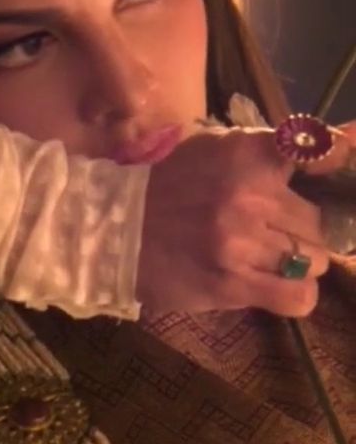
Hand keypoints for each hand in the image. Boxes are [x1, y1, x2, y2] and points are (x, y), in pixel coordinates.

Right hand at [136, 124, 336, 315]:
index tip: (343, 165)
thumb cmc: (167, 187)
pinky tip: (276, 289)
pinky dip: (296, 296)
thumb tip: (335, 147)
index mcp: (247, 154)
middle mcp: (250, 195)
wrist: (112, 230)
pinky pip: (297, 297)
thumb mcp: (215, 149)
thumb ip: (268, 151)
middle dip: (303, 232)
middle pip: (318, 222)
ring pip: (313, 261)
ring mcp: (242, 242)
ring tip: (266, 263)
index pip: (319, 149)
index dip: (342, 157)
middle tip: (274, 236)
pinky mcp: (232, 283)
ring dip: (296, 265)